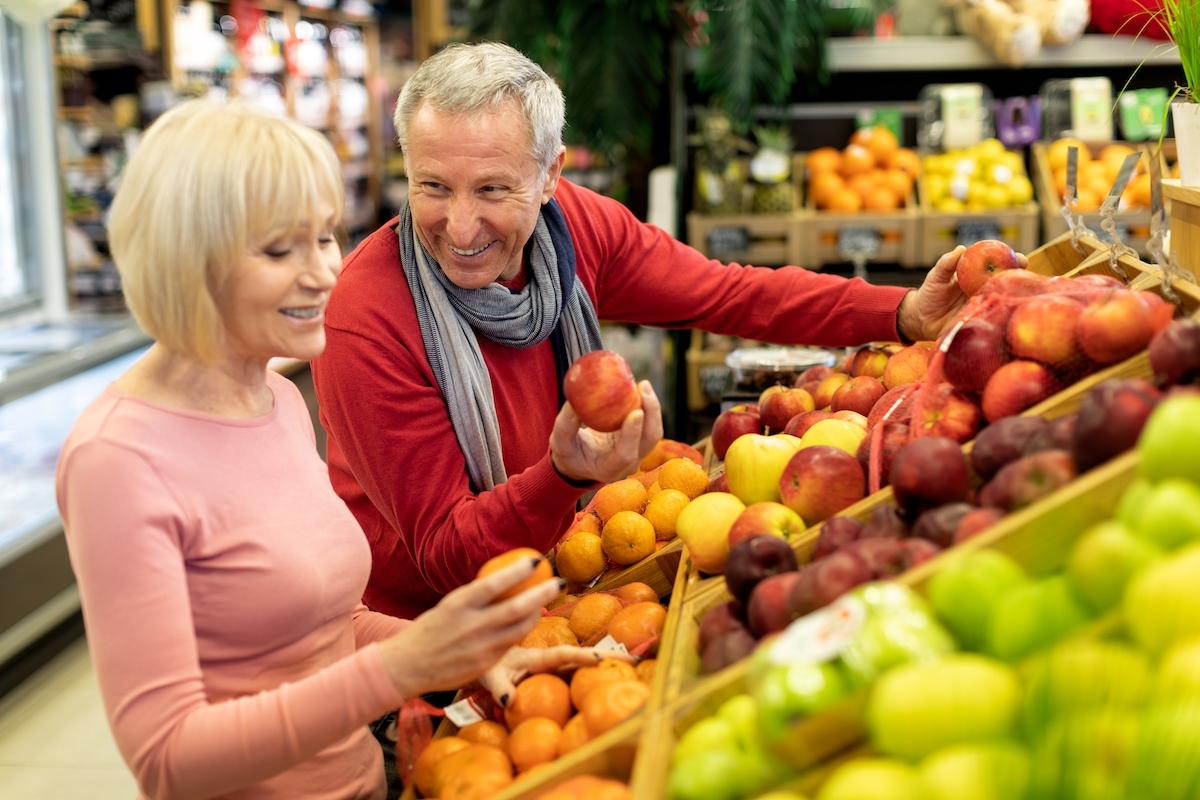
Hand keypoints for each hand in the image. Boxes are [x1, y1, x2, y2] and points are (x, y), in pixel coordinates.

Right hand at [376, 558, 562, 698]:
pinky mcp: (485, 665)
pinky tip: (529, 622)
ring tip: (545, 602)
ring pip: (520, 629)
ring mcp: (480, 647)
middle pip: (516, 607)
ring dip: (537, 614)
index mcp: (459, 603)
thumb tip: (505, 580)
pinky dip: (522, 631)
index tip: (536, 559)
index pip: (494, 583)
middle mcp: (471, 625)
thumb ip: (476, 596)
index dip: (518, 570)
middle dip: (542, 593)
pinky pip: (510, 645)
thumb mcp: (450, 605)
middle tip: (559, 582)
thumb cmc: (431, 629)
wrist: (407, 665)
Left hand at [479, 646, 634, 706]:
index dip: (582, 657)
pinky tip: (606, 677)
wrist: (482, 653)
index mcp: (537, 659)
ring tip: (630, 664)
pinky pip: (572, 672)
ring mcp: (551, 666)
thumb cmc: (487, 667)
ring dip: (603, 662)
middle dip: (606, 657)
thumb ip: (500, 689)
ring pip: (580, 663)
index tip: (601, 659)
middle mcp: (549, 660)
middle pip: (581, 657)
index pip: (564, 656)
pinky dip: (589, 672)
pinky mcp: (550, 672)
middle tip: (633, 659)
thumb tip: (510, 702)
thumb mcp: (490, 678)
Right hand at [549, 381, 662, 483]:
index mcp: (608, 469)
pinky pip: (649, 422)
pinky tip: (639, 387)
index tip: (636, 411)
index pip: (625, 454)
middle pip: (649, 440)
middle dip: (651, 413)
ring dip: (652, 406)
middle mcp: (628, 464)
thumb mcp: (560, 443)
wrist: (579, 460)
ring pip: (653, 431)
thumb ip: (565, 425)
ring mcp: (637, 452)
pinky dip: (647, 405)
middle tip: (642, 387)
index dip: (632, 434)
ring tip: (642, 384)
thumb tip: (573, 403)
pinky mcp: (639, 439)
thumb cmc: (569, 453)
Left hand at [896, 246, 1029, 340]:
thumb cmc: (930, 293)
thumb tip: (961, 249)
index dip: (1012, 261)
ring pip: (1003, 301)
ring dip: (1012, 299)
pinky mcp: (980, 323)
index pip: (999, 265)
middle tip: (1025, 278)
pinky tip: (1006, 316)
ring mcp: (984, 306)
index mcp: (977, 275)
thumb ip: (947, 263)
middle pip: (1007, 283)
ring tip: (1018, 296)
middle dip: (1020, 280)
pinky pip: (992, 320)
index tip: (1021, 259)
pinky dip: (1000, 318)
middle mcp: (985, 290)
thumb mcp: (937, 276)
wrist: (920, 318)